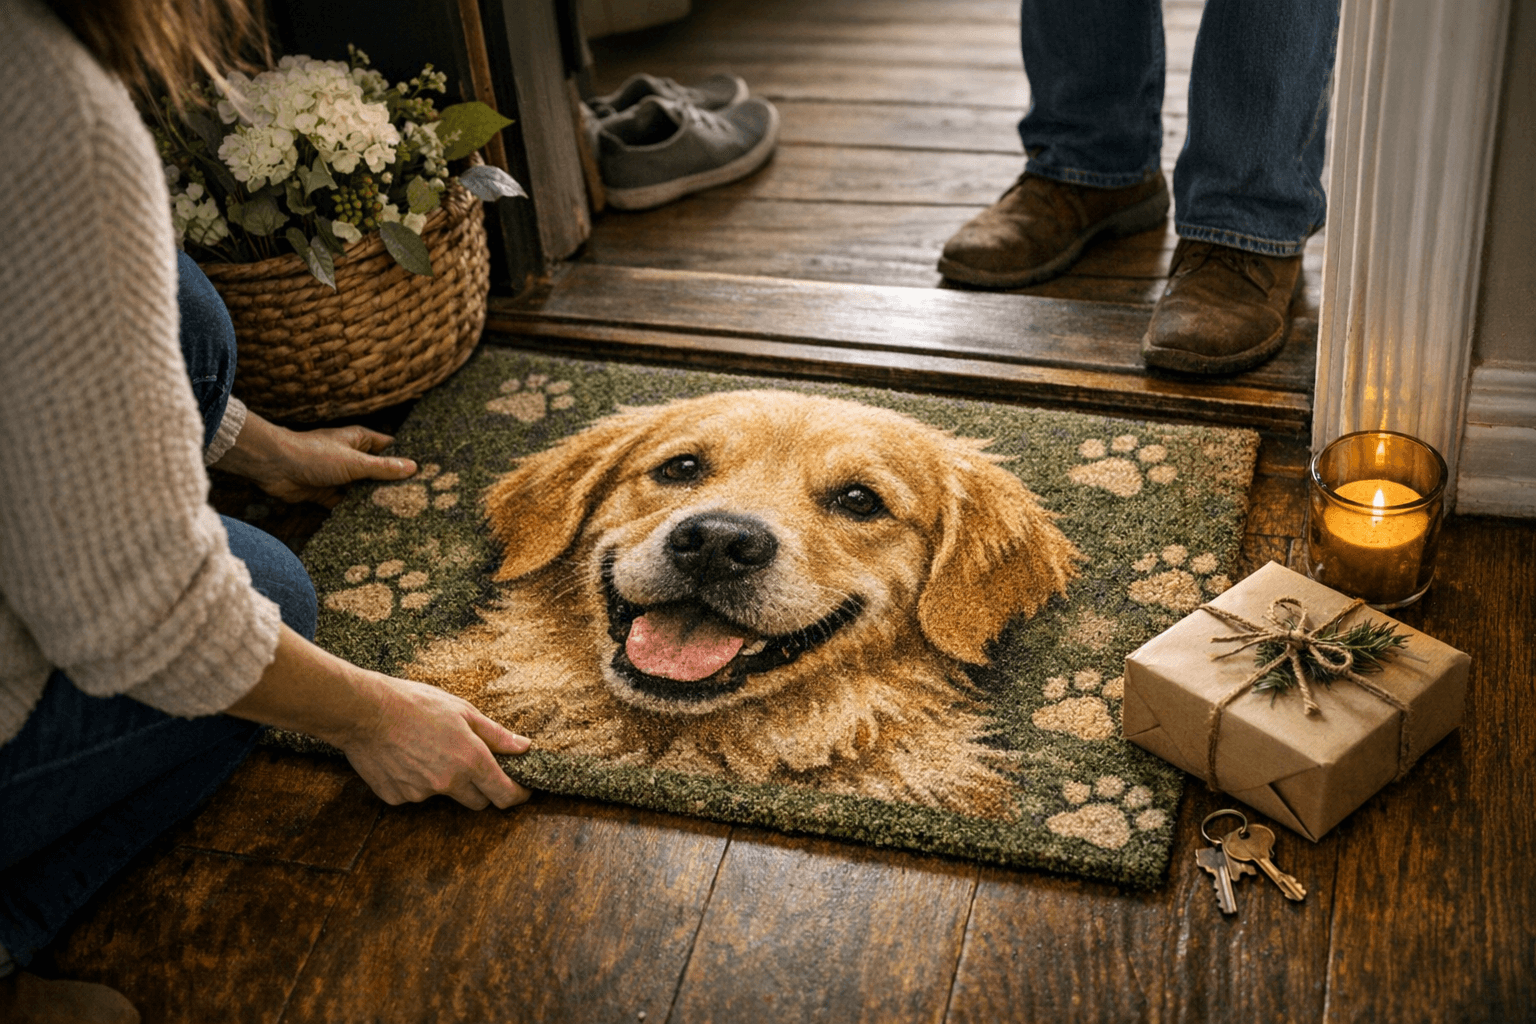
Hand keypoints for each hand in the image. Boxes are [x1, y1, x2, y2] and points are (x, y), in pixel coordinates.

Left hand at [213, 412, 416, 506]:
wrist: (274, 467)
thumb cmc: (314, 455)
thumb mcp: (354, 462)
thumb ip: (383, 468)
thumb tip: (412, 467)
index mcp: (360, 441)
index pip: (392, 449)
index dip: (408, 459)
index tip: (428, 473)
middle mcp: (353, 457)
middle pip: (380, 472)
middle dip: (395, 484)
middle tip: (420, 498)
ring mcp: (341, 476)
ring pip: (365, 490)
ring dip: (377, 500)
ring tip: (403, 514)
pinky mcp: (328, 494)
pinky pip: (349, 505)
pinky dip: (358, 513)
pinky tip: (375, 524)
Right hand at [228, 627, 530, 810]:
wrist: (365, 711)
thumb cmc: (415, 703)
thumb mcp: (463, 711)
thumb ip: (497, 735)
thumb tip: (524, 747)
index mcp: (470, 760)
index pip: (505, 795)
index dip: (517, 795)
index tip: (521, 790)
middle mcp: (448, 783)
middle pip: (477, 802)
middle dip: (482, 788)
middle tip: (474, 764)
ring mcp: (420, 794)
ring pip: (444, 796)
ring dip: (445, 781)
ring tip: (429, 749)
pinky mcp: (396, 798)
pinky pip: (415, 794)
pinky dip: (416, 781)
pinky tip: (405, 757)